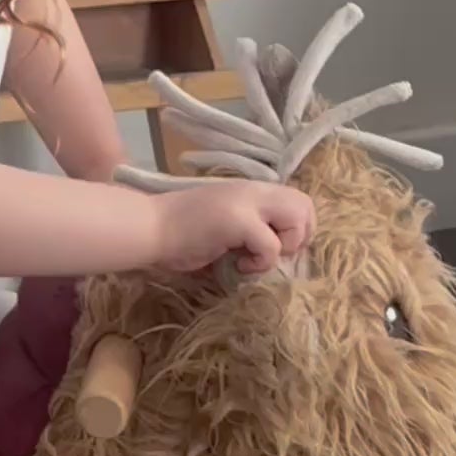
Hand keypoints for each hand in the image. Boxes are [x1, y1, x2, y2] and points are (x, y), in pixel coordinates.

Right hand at [152, 180, 314, 277]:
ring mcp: (247, 203)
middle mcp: (254, 190)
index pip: (298, 199)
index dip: (296, 228)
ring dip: (284, 246)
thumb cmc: (179, 232)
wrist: (150, 228)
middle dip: (299, 236)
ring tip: (257, 257)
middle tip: (273, 253)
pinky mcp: (239, 221)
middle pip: (305, 204)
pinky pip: (272, 246)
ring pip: (297, 218)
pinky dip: (260, 263)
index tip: (275, 247)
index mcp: (251, 190)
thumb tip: (274, 252)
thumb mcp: (224, 223)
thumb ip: (250, 227)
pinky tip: (238, 265)